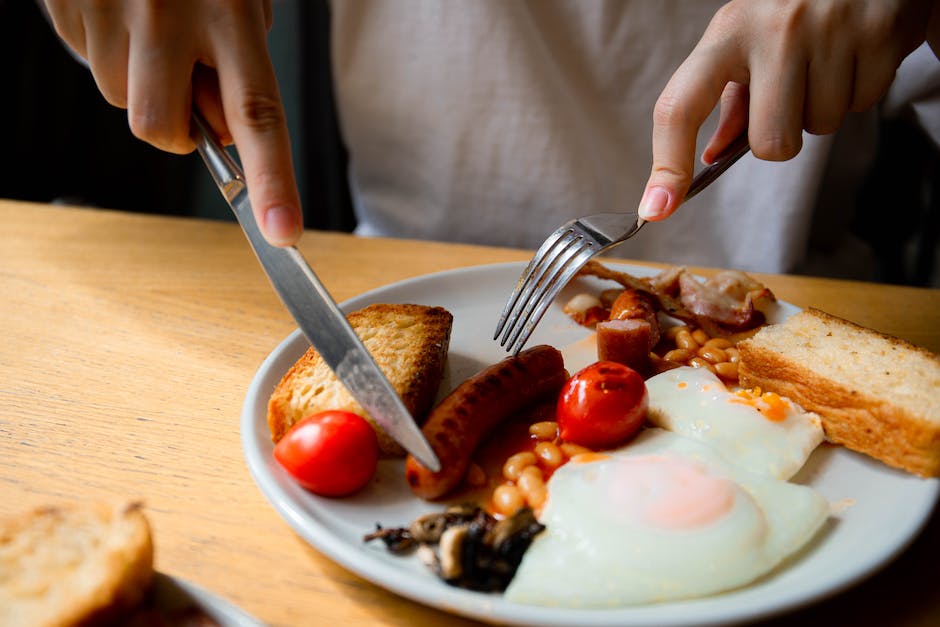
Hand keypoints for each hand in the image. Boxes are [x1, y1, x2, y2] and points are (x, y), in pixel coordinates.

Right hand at [41, 0, 301, 245]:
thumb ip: (238, 60)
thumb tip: (222, 130)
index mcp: (228, 12)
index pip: (257, 112)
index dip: (272, 178)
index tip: (282, 230)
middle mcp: (167, 18)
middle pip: (161, 128)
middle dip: (175, 128)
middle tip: (185, 84)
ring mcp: (109, 14)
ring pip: (120, 100)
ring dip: (139, 82)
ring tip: (149, 25)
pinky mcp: (65, 11)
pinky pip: (89, 62)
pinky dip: (109, 51)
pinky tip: (120, 11)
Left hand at [638, 0, 935, 220]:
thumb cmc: (793, 8)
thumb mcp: (748, 39)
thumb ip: (730, 101)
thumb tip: (709, 159)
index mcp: (727, 32)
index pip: (680, 108)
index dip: (667, 165)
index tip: (657, 208)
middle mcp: (773, 29)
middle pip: (770, 144)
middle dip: (782, 134)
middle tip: (791, 92)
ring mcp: (827, 29)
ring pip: (820, 127)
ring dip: (824, 108)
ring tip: (826, 63)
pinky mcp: (878, 33)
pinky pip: (863, 104)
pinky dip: (861, 89)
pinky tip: (854, 54)